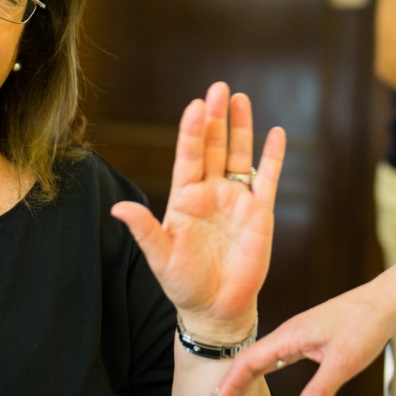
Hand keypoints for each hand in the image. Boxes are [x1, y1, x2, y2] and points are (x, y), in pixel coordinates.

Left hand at [111, 82, 285, 341]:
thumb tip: (118, 208)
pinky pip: (266, 178)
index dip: (192, 132)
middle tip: (218, 88)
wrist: (215, 307)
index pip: (188, 157)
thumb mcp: (161, 257)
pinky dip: (272, 157)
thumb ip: (145, 230)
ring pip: (238, 155)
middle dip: (216, 118)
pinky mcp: (259, 213)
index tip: (195, 107)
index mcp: (184, 197)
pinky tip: (276, 133)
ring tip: (240, 99)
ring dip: (241, 128)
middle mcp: (210, 192)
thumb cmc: (183, 282)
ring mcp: (235, 199)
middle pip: (213, 147)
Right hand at [210, 280, 395, 395]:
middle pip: (248, 361)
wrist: (385, 301)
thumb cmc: (364, 324)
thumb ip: (318, 393)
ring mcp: (298, 334)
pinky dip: (262, 370)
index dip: (229, 388)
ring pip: (261, 357)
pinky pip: (276, 355)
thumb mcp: (342, 364)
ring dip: (244, 378)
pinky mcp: (309, 336)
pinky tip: (264, 376)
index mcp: (288, 336)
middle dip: (230, 386)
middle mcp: (288, 333)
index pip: (246, 364)